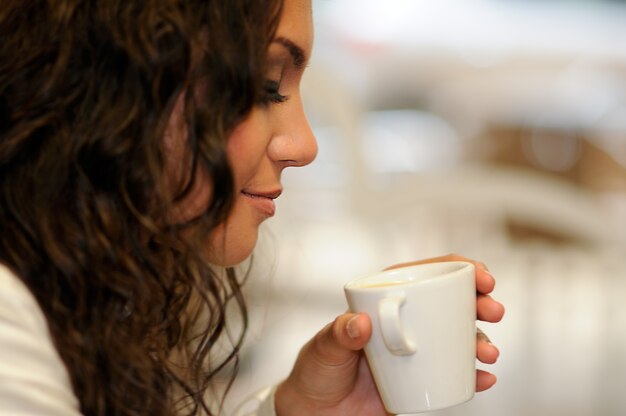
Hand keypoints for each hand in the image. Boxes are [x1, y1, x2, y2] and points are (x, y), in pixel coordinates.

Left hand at [274, 254, 504, 415]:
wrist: (318, 412)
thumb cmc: (317, 370)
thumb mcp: (324, 348)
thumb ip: (338, 335)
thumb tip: (361, 324)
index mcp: (384, 300)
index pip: (424, 274)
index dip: (456, 269)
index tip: (478, 275)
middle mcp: (406, 321)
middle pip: (450, 302)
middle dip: (479, 301)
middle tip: (493, 310)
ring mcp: (417, 348)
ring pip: (459, 335)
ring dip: (482, 339)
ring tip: (488, 352)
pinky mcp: (422, 377)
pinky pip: (455, 371)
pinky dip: (474, 374)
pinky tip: (484, 376)